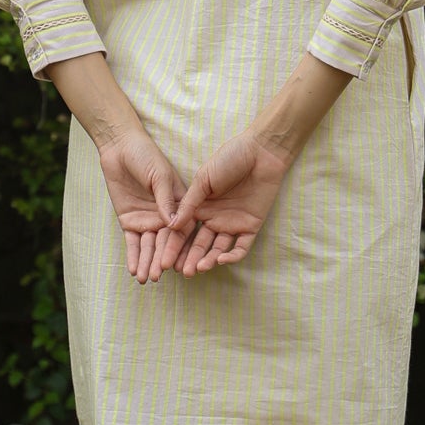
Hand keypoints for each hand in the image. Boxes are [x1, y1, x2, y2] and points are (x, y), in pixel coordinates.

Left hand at [97, 127, 186, 283]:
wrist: (120, 148)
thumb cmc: (145, 156)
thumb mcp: (158, 175)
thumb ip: (165, 199)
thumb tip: (173, 224)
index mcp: (179, 205)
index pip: (181, 230)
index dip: (179, 247)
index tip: (177, 263)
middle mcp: (165, 217)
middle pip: (165, 243)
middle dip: (162, 260)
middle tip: (159, 276)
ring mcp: (147, 220)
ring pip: (149, 246)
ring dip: (148, 263)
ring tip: (146, 279)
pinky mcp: (130, 222)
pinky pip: (133, 243)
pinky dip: (134, 256)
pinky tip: (135, 270)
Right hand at [159, 128, 292, 276]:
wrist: (260, 152)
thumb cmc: (229, 159)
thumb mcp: (203, 180)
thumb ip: (189, 204)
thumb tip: (172, 226)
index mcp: (199, 207)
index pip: (183, 231)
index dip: (173, 246)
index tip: (163, 260)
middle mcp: (214, 218)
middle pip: (199, 244)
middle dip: (189, 259)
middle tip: (180, 272)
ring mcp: (232, 223)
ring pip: (218, 249)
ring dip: (207, 260)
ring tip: (197, 269)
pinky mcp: (250, 226)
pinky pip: (241, 247)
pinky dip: (231, 256)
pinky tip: (220, 260)